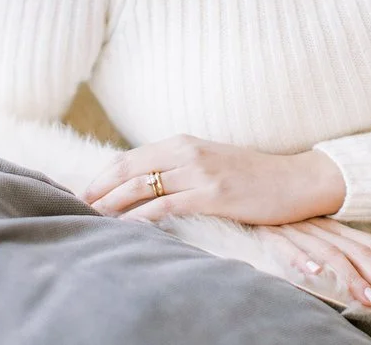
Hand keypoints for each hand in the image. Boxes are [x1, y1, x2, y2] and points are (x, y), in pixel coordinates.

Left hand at [80, 134, 345, 225]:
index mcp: (184, 141)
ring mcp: (200, 172)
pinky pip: (167, 206)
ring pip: (143, 186)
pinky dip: (141, 217)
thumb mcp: (210, 161)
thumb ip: (178, 167)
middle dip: (99, 188)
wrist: (295, 180)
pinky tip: (125, 228)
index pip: (131, 157)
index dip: (102, 175)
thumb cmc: (251, 176)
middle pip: (129, 168)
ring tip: (90, 218)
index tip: (81, 192)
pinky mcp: (213, 195)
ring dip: (113, 204)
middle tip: (75, 206)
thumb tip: (143, 183)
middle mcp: (188, 151)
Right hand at [255, 216, 370, 311]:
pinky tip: (314, 274)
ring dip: (354, 279)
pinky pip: (288, 247)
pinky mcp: (273, 234)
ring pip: (333, 254)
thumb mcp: (315, 236)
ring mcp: (299, 230)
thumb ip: (339, 254)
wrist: (244, 190)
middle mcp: (323, 227)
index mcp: (336, 228)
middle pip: (362, 252)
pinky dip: (302, 260)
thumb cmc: (281, 222)